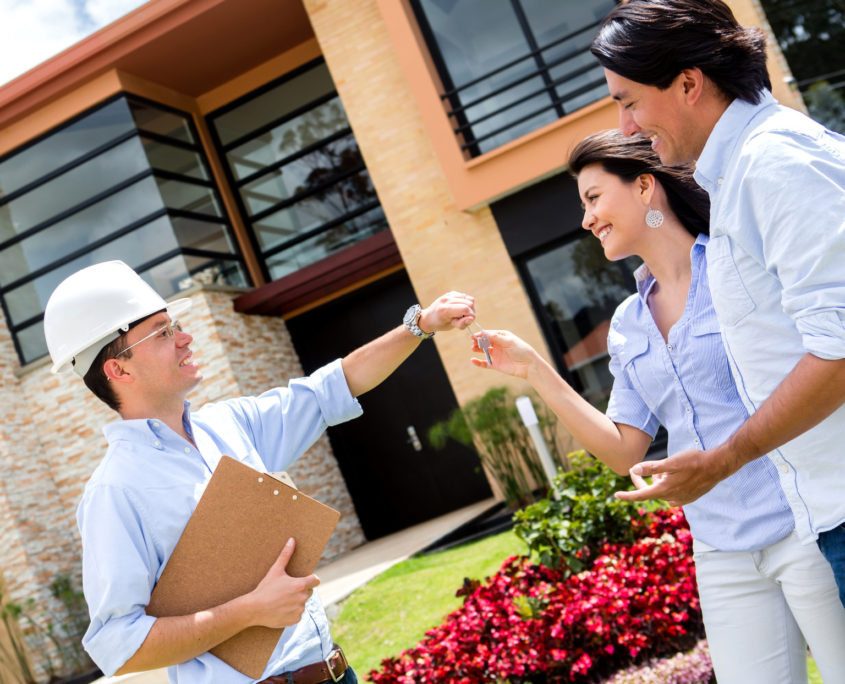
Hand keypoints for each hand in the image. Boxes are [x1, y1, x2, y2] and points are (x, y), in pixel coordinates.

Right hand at [247, 538, 320, 628]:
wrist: (253, 609)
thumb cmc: (265, 588)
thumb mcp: (275, 570)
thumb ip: (286, 554)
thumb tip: (292, 540)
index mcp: (300, 585)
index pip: (316, 580)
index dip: (310, 579)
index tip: (303, 580)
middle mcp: (302, 598)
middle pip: (308, 592)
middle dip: (301, 590)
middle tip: (286, 590)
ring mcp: (299, 610)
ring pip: (302, 604)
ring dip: (296, 602)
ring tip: (282, 600)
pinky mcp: (294, 620)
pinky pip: (297, 615)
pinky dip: (292, 612)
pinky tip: (281, 609)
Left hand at [418, 292, 475, 332]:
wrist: (429, 317)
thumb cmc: (440, 323)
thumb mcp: (450, 327)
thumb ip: (462, 323)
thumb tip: (472, 318)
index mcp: (444, 309)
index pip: (465, 309)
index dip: (470, 316)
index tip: (466, 322)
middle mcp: (446, 299)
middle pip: (469, 303)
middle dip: (470, 312)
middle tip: (462, 318)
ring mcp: (449, 295)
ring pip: (469, 299)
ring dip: (469, 308)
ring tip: (461, 314)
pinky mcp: (452, 293)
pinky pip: (466, 297)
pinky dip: (465, 303)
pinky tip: (459, 308)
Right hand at [470, 329, 537, 378]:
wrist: (528, 365)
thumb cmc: (521, 350)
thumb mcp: (508, 341)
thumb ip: (496, 337)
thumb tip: (483, 333)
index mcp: (502, 337)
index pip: (489, 334)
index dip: (481, 334)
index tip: (474, 336)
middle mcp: (498, 345)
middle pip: (484, 341)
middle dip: (478, 341)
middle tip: (473, 342)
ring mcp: (496, 355)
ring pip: (483, 351)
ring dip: (477, 349)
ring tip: (473, 348)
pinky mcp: (496, 364)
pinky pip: (485, 363)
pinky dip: (478, 362)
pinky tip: (473, 360)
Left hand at [615, 446, 737, 506]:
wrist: (717, 466)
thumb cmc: (693, 461)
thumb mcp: (670, 462)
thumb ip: (651, 467)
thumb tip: (634, 470)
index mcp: (665, 490)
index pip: (641, 495)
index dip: (627, 495)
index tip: (616, 495)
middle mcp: (672, 498)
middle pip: (650, 492)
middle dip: (642, 482)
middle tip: (638, 470)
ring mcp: (682, 499)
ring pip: (661, 493)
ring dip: (656, 483)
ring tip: (660, 470)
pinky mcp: (689, 497)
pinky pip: (672, 495)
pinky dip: (667, 486)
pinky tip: (671, 476)